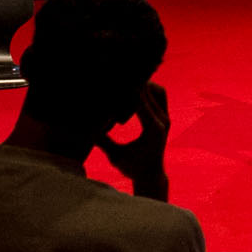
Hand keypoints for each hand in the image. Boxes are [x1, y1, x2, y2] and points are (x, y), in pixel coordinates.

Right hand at [97, 80, 171, 196]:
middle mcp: (163, 121)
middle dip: (133, 83)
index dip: (126, 90)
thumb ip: (102, 140)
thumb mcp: (114, 156)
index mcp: (153, 130)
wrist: (151, 175)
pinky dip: (148, 89)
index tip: (112, 81)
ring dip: (143, 85)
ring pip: (157, 90)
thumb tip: (85, 126)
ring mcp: (166, 118)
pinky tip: (134, 88)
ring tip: (125, 82)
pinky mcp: (165, 116)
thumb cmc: (131, 168)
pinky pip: (160, 95)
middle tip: (116, 77)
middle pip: (149, 92)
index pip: (139, 102)